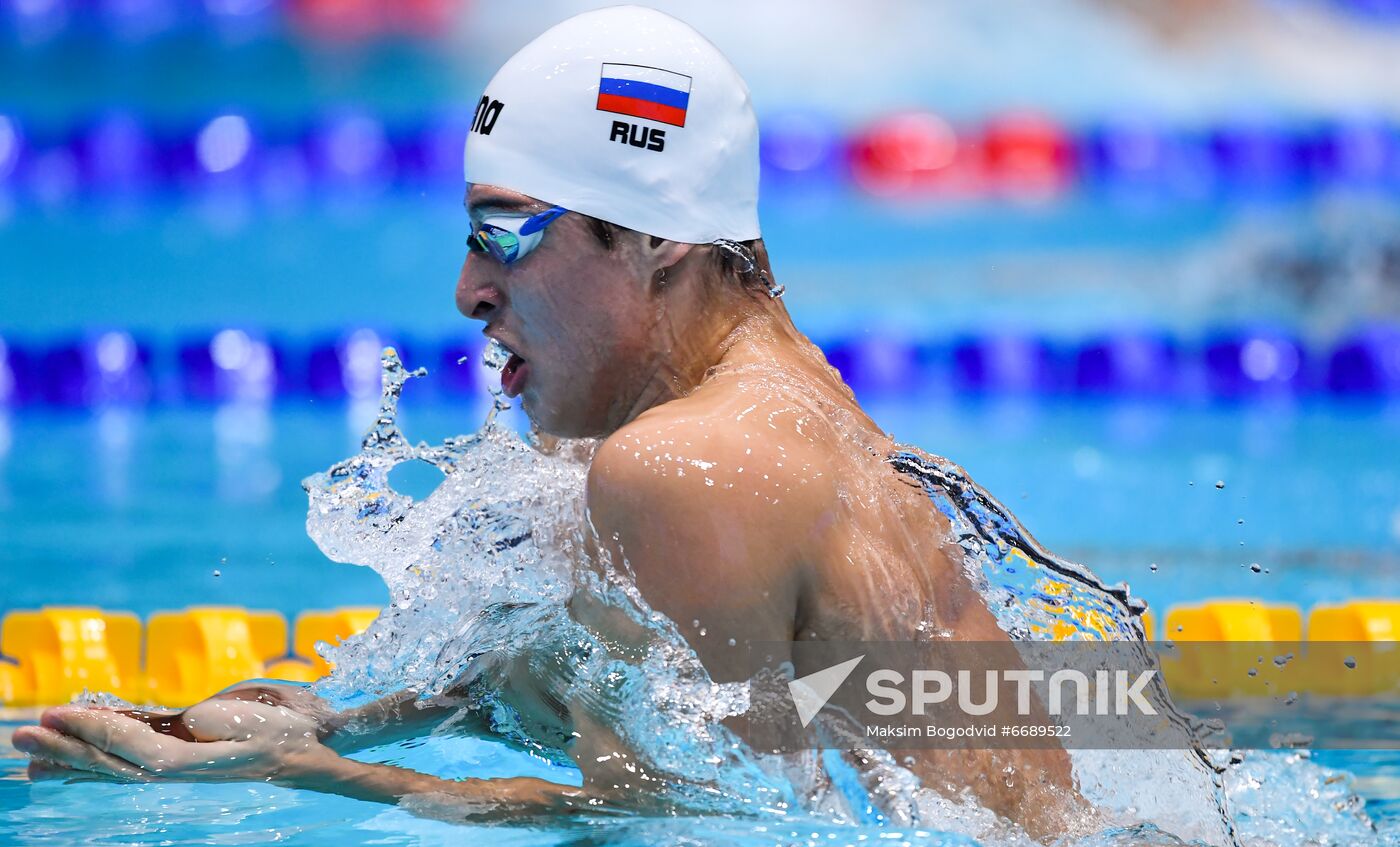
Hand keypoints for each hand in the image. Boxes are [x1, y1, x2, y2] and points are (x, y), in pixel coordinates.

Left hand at [12, 696, 337, 785]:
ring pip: (113, 766)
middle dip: (66, 748)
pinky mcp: (178, 753)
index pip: (135, 751)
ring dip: (69, 758)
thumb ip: (226, 721)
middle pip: (112, 764)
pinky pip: (128, 758)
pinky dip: (96, 756)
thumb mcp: (265, 721)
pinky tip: (71, 760)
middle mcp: (178, 769)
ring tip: (28, 755)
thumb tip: (192, 720)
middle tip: (21, 734)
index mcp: (197, 763)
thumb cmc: (293, 733)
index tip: (59, 716)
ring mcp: (175, 764)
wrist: (313, 749)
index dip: (96, 732)